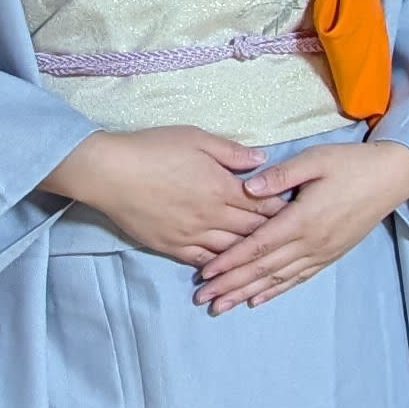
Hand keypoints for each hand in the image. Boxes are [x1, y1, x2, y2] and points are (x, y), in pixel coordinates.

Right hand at [47, 124, 272, 265]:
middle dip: (273, 235)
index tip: (298, 213)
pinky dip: (219, 266)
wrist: (110, 172)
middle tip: (291, 239)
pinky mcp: (170, 246)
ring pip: (230, 251)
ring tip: (265, 257)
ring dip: (249, 255)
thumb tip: (262, 160)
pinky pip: (202, 261)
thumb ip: (232, 152)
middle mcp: (211, 216)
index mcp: (221, 188)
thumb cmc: (152, 148)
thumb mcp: (196, 138)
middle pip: (251, 232)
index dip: (282, 211)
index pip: (263, 205)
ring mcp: (191, 234)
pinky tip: (229, 269)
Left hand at [193, 139, 408, 312]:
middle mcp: (310, 241)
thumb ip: (280, 175)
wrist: (390, 177)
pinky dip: (275, 290)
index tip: (206, 273)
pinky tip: (257, 299)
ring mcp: (320, 251)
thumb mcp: (314, 160)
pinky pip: (297, 278)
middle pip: (262, 268)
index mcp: (302, 218)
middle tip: (203, 298)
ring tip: (223, 306)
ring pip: (278, 278)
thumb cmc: (350, 163)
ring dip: (247, 293)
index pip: (258, 245)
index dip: (230, 261)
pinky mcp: (329, 255)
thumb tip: (247, 188)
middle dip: (231, 284)